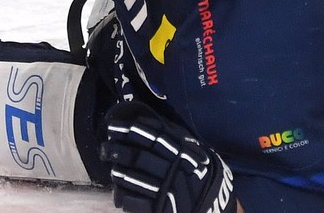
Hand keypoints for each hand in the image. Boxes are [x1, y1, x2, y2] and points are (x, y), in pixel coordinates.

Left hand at [101, 101, 234, 212]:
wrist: (218, 207)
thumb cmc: (205, 176)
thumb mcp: (198, 152)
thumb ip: (178, 138)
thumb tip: (150, 120)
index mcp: (183, 153)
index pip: (152, 138)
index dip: (130, 131)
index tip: (112, 127)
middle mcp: (174, 170)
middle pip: (140, 158)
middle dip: (119, 151)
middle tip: (104, 147)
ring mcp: (168, 191)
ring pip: (137, 179)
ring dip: (120, 173)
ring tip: (111, 168)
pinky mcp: (163, 210)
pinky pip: (139, 203)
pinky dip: (127, 197)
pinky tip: (118, 193)